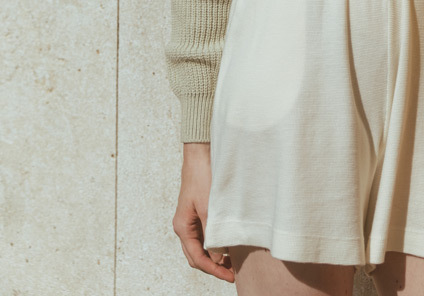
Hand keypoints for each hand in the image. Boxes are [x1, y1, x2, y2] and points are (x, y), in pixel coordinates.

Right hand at [173, 142, 234, 282]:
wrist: (200, 154)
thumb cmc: (202, 177)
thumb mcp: (209, 208)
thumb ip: (212, 235)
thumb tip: (217, 258)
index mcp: (182, 227)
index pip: (197, 258)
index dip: (213, 270)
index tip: (230, 277)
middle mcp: (184, 226)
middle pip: (197, 256)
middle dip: (213, 266)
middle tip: (233, 273)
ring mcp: (190, 219)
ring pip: (201, 246)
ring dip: (215, 256)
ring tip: (232, 262)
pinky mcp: (198, 212)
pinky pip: (205, 234)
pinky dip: (215, 243)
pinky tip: (228, 244)